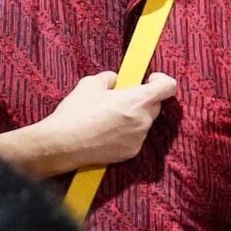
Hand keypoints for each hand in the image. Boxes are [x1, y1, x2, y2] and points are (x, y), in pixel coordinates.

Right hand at [42, 70, 177, 170]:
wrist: (62, 144)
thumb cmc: (76, 113)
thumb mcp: (90, 84)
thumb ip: (109, 78)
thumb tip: (115, 80)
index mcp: (136, 101)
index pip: (168, 87)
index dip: (162, 80)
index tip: (150, 79)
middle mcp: (142, 121)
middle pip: (155, 105)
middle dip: (142, 99)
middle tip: (121, 97)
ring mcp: (139, 139)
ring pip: (144, 121)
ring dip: (133, 116)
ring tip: (108, 116)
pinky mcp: (131, 152)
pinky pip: (135, 136)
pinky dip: (126, 132)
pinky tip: (106, 131)